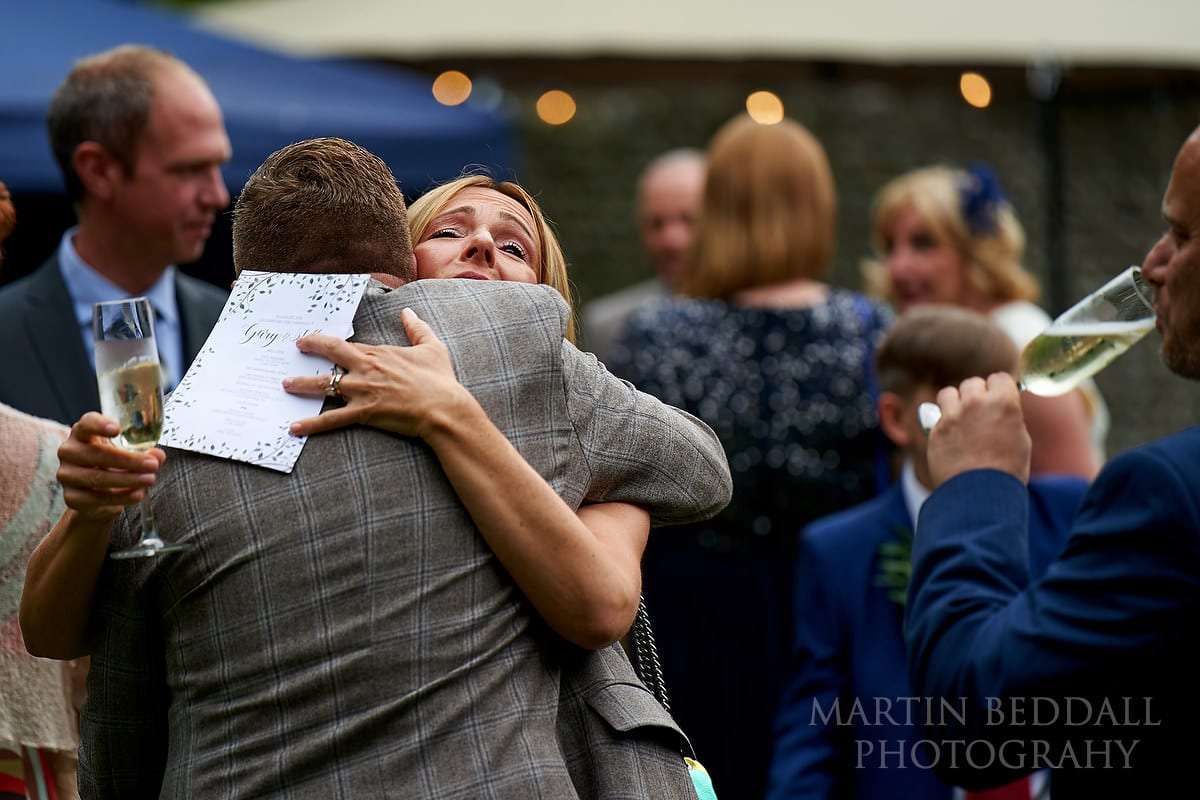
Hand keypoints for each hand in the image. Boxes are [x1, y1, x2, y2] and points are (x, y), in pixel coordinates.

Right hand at [57, 412, 163, 522]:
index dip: (100, 425)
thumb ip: (146, 453)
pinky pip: (96, 499)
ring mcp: (67, 475)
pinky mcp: (71, 497)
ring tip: (149, 480)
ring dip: (127, 480)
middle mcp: (70, 451)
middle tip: (152, 465)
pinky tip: (136, 495)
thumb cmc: (112, 465)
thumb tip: (158, 455)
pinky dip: (119, 497)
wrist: (95, 494)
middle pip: (97, 454)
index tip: (117, 429)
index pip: (87, 424)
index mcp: (83, 433)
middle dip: (129, 460)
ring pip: (97, 478)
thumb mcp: (129, 455)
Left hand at [283, 307, 472, 437]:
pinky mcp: (363, 413)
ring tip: (285, 384)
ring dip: (301, 384)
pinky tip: (294, 427)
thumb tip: (407, 311)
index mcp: (380, 353)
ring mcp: (361, 391)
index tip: (320, 340)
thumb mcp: (432, 347)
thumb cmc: (440, 380)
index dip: (332, 341)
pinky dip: (311, 424)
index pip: (349, 344)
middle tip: (296, 348)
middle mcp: (366, 369)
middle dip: (311, 348)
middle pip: (331, 354)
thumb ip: (417, 328)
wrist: (443, 409)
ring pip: (323, 385)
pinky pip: (331, 419)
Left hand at [926, 372, 1030, 486]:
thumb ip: (1008, 416)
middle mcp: (976, 403)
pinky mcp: (935, 428)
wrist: (979, 494)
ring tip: (959, 419)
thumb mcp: (1020, 439)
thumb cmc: (1006, 470)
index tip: (997, 397)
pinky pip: (936, 414)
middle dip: (976, 394)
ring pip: (949, 393)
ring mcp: (952, 415)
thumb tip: (1001, 406)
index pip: (998, 378)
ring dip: (954, 402)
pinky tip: (950, 436)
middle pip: (972, 383)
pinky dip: (942, 422)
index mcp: (1004, 402)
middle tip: (979, 411)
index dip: (998, 389)